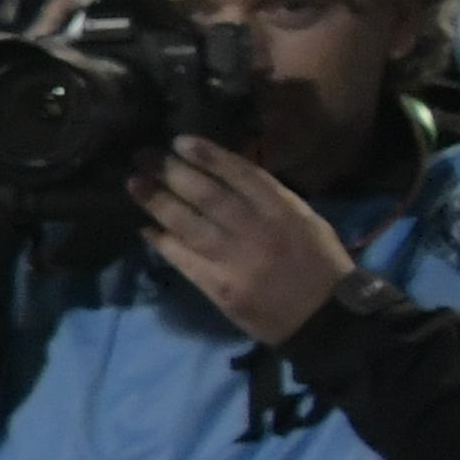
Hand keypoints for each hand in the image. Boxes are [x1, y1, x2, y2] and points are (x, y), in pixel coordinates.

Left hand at [127, 139, 356, 343]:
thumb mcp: (306, 221)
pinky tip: (145, 228)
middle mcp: (258, 232)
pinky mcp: (221, 288)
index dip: (209, 156)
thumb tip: (227, 173)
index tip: (179, 141)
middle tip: (145, 156)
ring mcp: (237, 261)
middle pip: (209, 197)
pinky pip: (184, 260)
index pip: (242, 175)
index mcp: (284, 212)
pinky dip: (163, 243)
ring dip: (158, 203)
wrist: (325, 319)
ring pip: (190, 226)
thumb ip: (270, 198)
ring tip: (135, 184)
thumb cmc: (319, 263)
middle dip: (173, 173)